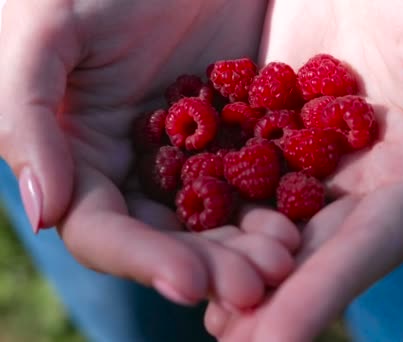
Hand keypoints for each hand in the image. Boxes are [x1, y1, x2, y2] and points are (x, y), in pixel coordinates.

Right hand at [0, 0, 298, 308]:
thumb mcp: (45, 34)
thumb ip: (25, 117)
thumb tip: (42, 213)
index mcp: (83, 157)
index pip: (103, 230)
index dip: (143, 260)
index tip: (189, 284)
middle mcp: (136, 166)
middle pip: (171, 236)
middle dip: (210, 264)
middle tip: (256, 284)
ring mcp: (192, 153)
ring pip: (220, 215)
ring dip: (249, 243)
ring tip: (285, 258)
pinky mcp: (240, 131)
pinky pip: (260, 173)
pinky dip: (280, 198)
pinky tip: (304, 217)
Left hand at [204, 0, 402, 339]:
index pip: (362, 250)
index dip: (318, 296)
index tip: (271, 341)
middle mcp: (357, 182)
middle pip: (307, 250)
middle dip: (265, 301)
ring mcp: (309, 153)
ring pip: (266, 217)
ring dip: (228, 263)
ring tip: (191, 302)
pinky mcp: (269, 120)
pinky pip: (233, 161)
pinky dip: (205, 198)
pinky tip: (170, 228)